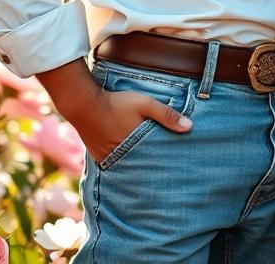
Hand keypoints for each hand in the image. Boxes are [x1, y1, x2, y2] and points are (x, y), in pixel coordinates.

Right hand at [67, 84, 191, 164]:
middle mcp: (123, 159)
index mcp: (137, 149)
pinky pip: (115, 163)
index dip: (165, 164)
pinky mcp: (100, 157)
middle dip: (152, 168)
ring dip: (137, 164)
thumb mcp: (145, 104)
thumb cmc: (117, 103)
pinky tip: (129, 159)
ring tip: (148, 169)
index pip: (156, 162)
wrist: (85, 105)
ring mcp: (109, 160)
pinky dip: (123, 161)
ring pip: (129, 166)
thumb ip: (166, 114)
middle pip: (142, 166)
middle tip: (164, 172)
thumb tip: (189, 127)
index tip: (176, 167)